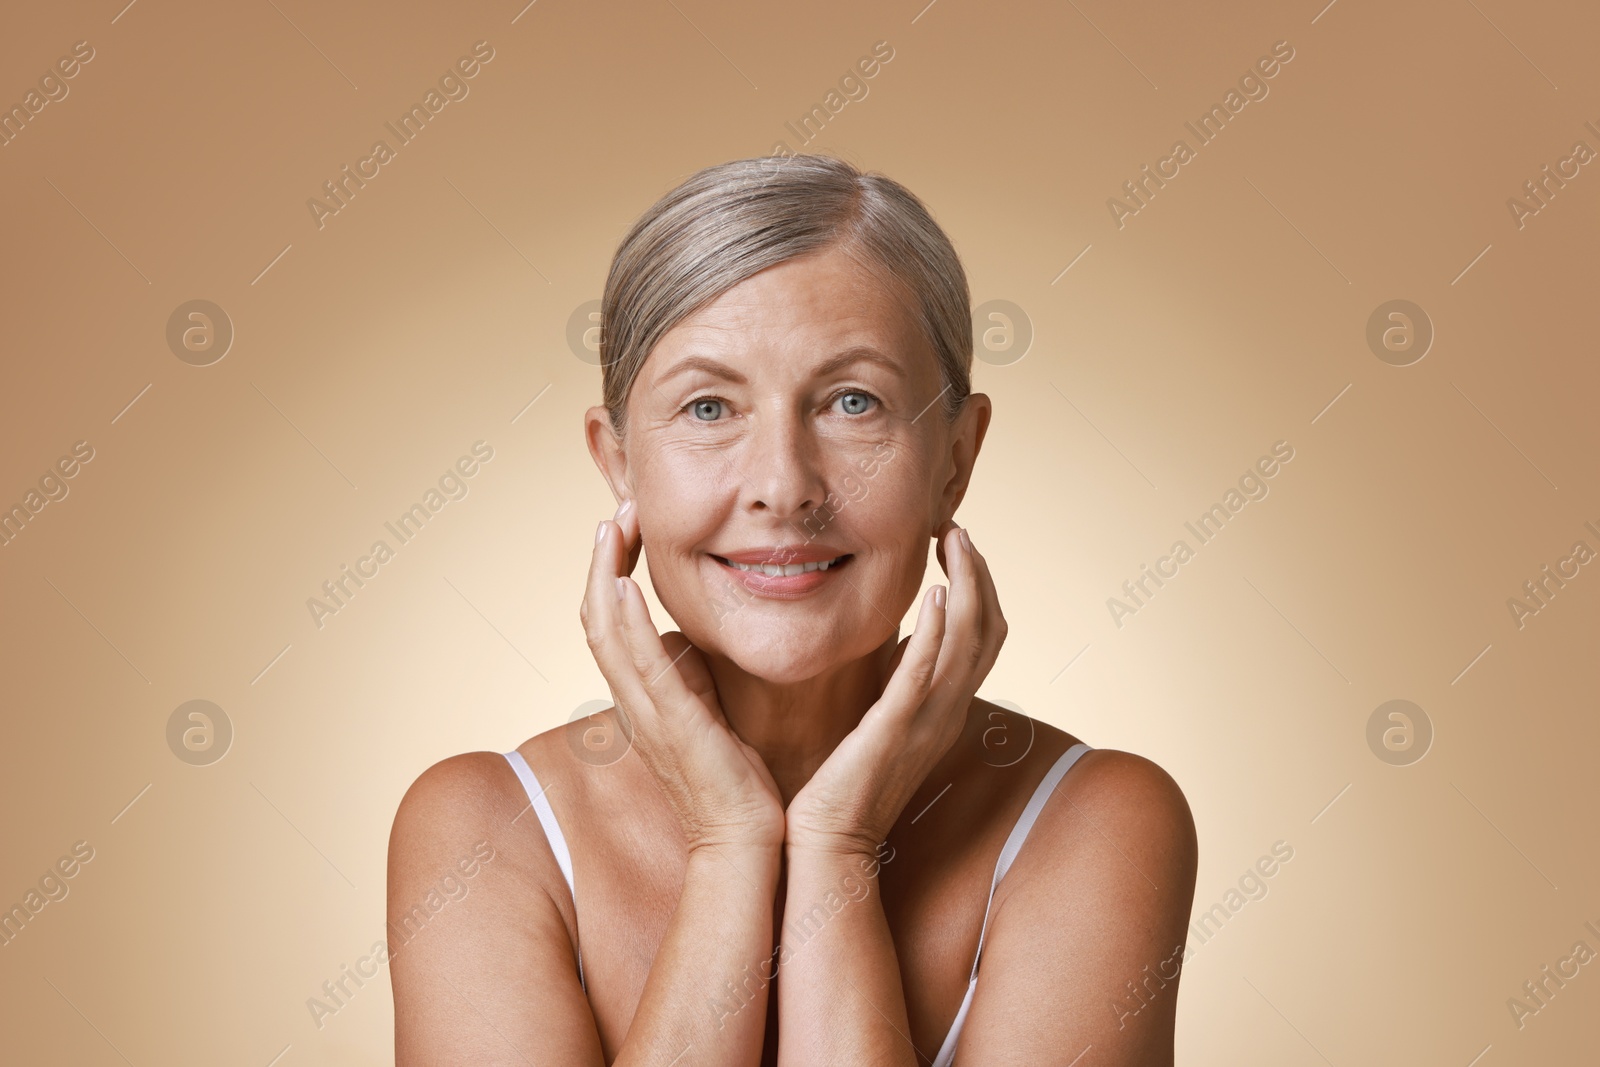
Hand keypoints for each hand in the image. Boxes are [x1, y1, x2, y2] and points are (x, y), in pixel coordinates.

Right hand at [580, 499, 785, 854]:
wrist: (748, 840)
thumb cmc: (739, 782)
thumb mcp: (713, 712)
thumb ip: (697, 674)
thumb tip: (696, 638)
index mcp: (644, 696)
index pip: (612, 622)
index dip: (610, 573)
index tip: (628, 528)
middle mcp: (634, 700)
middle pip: (596, 616)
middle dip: (602, 560)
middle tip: (617, 512)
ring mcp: (647, 713)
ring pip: (605, 632)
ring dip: (604, 575)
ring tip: (612, 527)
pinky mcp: (671, 726)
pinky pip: (637, 667)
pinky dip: (625, 623)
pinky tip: (624, 584)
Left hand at [785, 521, 1006, 854]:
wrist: (826, 845)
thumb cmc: (840, 786)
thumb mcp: (877, 722)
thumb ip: (891, 682)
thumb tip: (891, 641)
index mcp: (942, 709)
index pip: (981, 638)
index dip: (978, 588)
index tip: (956, 546)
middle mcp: (946, 713)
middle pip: (989, 631)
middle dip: (980, 574)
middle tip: (958, 530)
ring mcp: (926, 723)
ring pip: (968, 643)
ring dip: (968, 586)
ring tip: (954, 541)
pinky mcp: (894, 731)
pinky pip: (925, 675)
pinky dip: (936, 633)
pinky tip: (934, 596)